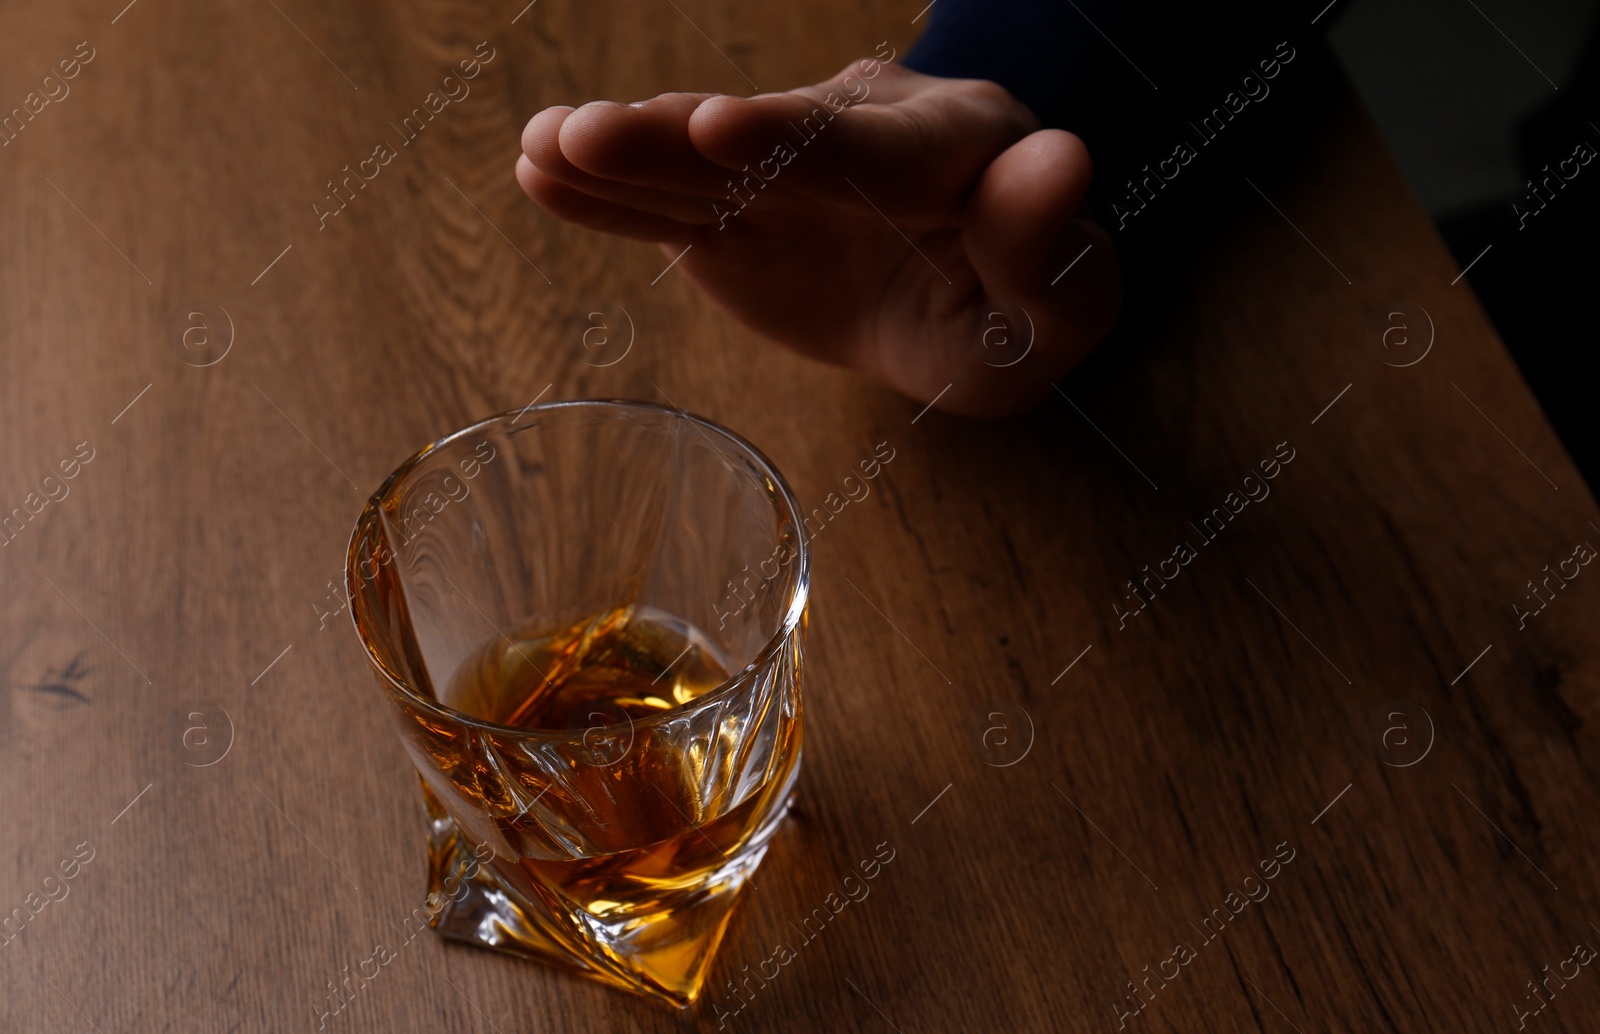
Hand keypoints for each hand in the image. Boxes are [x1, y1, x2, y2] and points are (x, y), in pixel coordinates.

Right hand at [516, 59, 1120, 414]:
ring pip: (701, 163)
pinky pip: (671, 204)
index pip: (871, 149)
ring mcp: (789, 165)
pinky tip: (541, 170)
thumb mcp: (1058, 316)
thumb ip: (1053, 251)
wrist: (963, 307)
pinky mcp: (737, 206)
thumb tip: (1058, 161)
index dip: (794, 142)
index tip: (718, 129)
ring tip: (541, 145)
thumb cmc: (1019, 319)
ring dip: (622, 154)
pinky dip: (610, 194)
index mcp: (955, 146)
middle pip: (764, 141)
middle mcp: (862, 131)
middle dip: (673, 140)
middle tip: (587, 134)